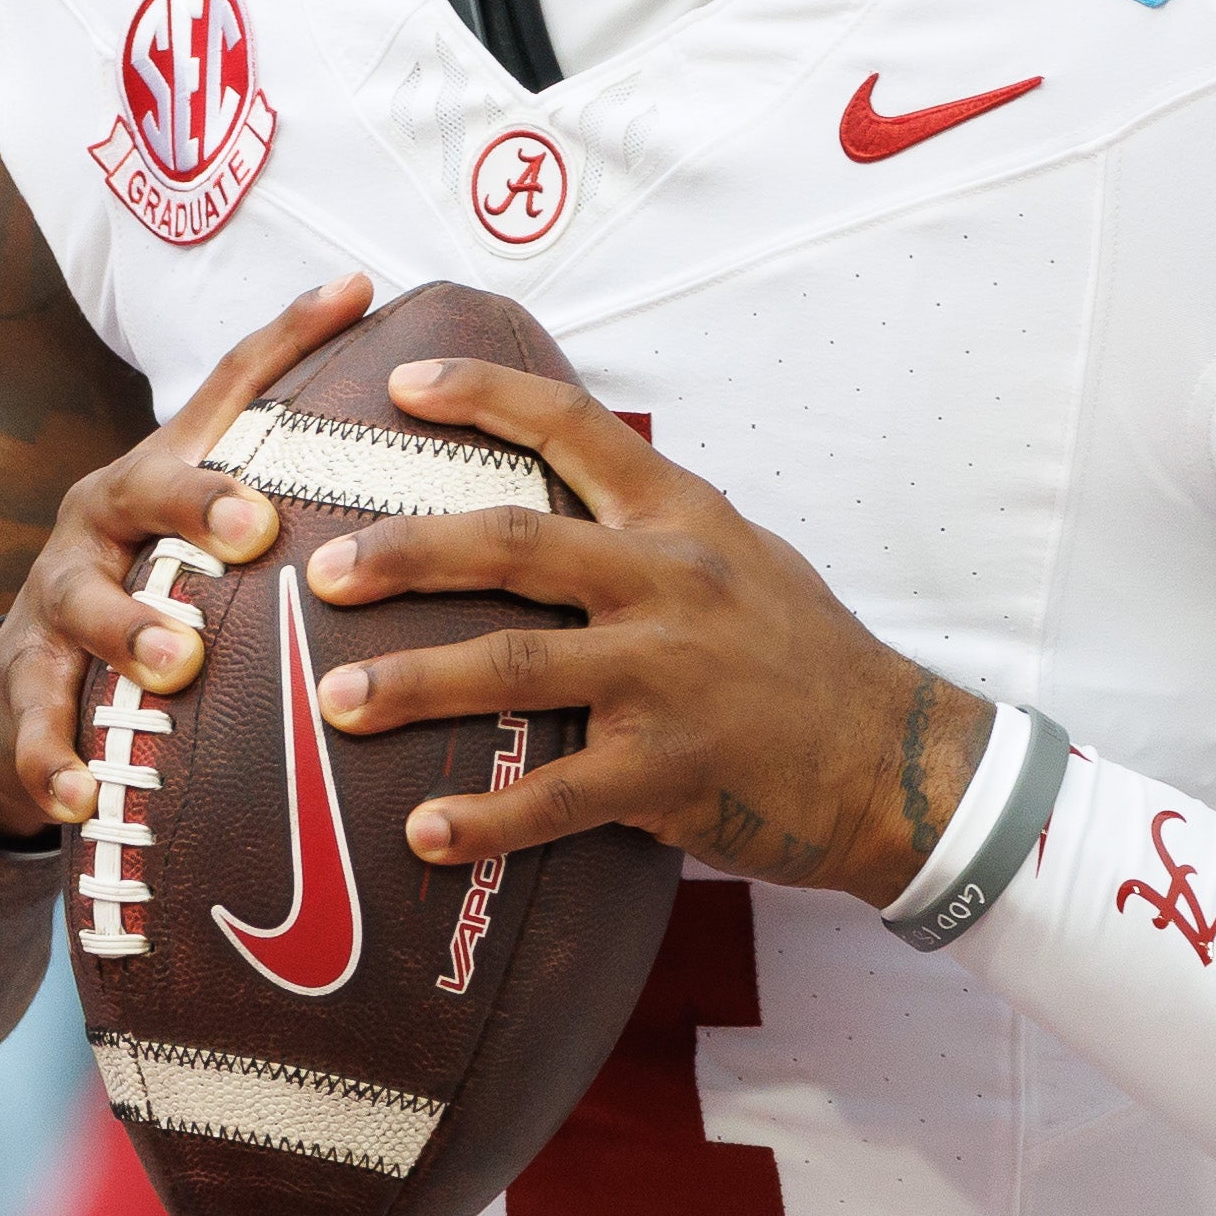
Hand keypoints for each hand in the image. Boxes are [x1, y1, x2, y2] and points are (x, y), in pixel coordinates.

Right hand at [0, 274, 374, 841]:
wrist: (16, 704)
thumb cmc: (154, 611)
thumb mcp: (213, 552)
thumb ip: (306, 516)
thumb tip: (460, 488)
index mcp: (167, 476)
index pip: (230, 390)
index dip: (290, 336)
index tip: (358, 291)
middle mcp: (106, 518)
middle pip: (150, 486)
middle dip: (202, 498)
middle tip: (258, 527)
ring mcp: (57, 596)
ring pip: (85, 601)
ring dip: (132, 629)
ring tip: (179, 662)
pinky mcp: (21, 682)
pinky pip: (35, 722)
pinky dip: (57, 759)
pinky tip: (84, 795)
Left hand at [299, 362, 991, 903]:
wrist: (894, 758)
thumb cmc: (805, 656)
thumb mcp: (740, 558)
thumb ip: (649, 530)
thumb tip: (547, 511)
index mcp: (679, 520)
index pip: (574, 429)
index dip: (485, 397)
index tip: (403, 385)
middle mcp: (668, 583)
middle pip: (515, 546)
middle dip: (407, 552)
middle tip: (321, 567)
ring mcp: (667, 677)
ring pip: (518, 666)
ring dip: (416, 682)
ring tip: (336, 699)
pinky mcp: (669, 770)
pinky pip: (558, 797)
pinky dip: (485, 819)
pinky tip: (422, 831)